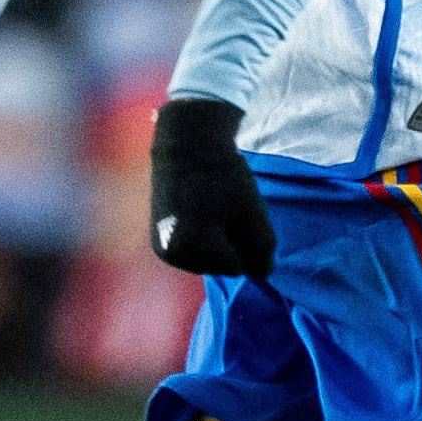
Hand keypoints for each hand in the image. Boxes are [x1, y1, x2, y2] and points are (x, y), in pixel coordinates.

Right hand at [150, 94, 275, 276]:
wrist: (185, 145)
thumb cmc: (223, 176)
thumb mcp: (252, 212)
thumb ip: (262, 248)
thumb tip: (262, 275)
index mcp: (194, 249)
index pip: (238, 266)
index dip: (245, 240)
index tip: (236, 210)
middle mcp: (173, 256)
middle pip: (221, 266)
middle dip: (230, 242)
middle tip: (223, 207)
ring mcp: (163, 250)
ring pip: (208, 260)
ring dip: (216, 241)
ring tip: (210, 208)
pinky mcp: (159, 240)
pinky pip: (194, 251)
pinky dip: (202, 238)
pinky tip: (198, 213)